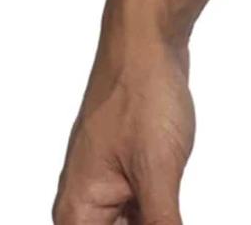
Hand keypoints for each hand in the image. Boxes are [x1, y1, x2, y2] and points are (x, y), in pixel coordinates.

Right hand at [53, 37, 194, 224]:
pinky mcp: (126, 171)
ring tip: (166, 179)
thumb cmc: (141, 97)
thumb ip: (161, 224)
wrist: (147, 44)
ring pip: (132, 223)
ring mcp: (105, 186)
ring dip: (156, 217)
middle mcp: (84, 206)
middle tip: (164, 194)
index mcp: (77, 214)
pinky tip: (173, 197)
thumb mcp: (158, 173)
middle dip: (148, 221)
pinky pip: (141, 207)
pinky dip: (159, 211)